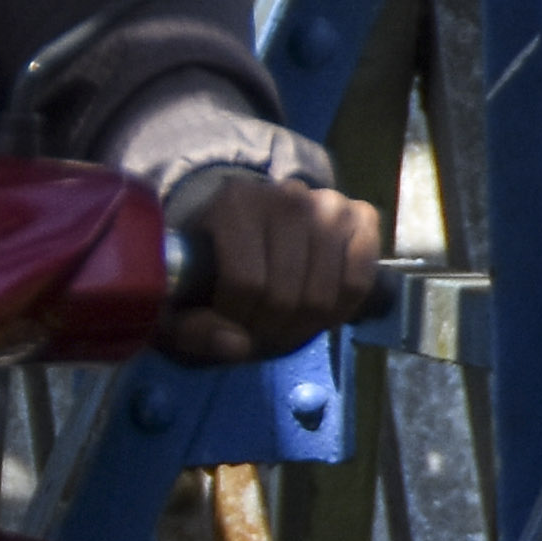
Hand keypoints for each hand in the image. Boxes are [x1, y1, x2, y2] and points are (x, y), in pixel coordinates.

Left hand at [164, 175, 383, 363]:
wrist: (249, 228)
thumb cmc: (211, 267)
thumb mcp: (180, 299)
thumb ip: (192, 329)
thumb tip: (237, 346)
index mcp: (235, 202)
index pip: (246, 282)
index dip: (238, 318)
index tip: (229, 322)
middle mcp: (287, 195)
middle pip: (286, 294)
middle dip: (270, 327)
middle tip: (260, 329)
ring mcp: (329, 203)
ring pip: (324, 294)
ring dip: (304, 325)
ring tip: (285, 323)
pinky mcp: (361, 217)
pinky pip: (359, 283)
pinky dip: (341, 310)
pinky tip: (319, 310)